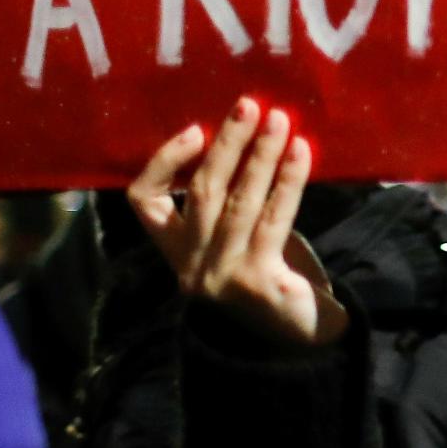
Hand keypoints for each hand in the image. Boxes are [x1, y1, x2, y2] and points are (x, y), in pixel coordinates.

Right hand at [128, 98, 347, 347]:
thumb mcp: (236, 241)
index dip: (165, 162)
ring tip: (279, 120)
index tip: (195, 130)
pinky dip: (288, 182)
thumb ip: (229, 201)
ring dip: (260, 156)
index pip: (144, 202)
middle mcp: (191, 266)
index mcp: (176, 253)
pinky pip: (273, 221)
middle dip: (227, 144)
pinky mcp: (259, 284)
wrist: (302, 343)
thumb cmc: (269, 279)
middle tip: (249, 104)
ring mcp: (223, 276)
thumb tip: (244, 135)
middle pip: (201, 193)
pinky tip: (301, 153)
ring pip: (238, 204)